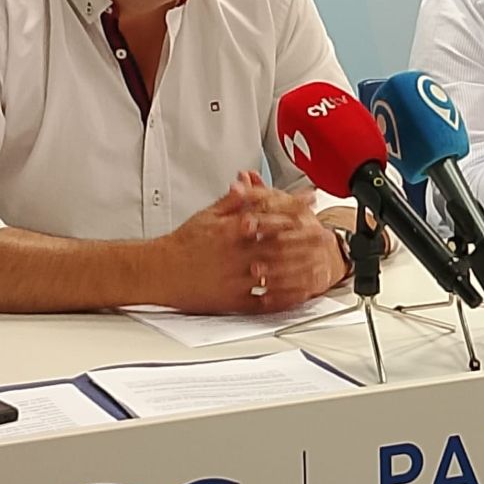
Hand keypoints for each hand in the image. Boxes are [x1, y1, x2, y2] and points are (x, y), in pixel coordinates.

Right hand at [156, 174, 343, 312]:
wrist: (157, 271)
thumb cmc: (182, 243)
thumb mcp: (207, 215)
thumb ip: (233, 200)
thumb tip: (249, 181)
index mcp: (231, 230)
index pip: (269, 216)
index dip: (293, 208)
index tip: (311, 204)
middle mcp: (235, 254)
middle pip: (279, 245)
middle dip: (305, 239)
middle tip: (326, 236)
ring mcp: (235, 279)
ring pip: (276, 274)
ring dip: (301, 269)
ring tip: (321, 264)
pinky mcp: (232, 301)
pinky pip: (264, 302)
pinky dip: (284, 298)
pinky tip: (300, 294)